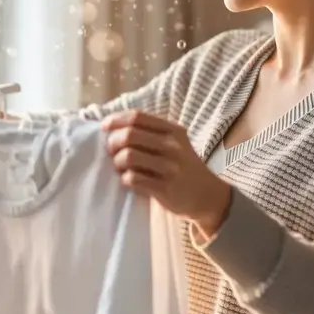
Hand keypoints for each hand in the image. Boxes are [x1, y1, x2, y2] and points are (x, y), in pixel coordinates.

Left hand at [101, 110, 232, 237]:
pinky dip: (125, 179)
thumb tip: (113, 127)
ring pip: (129, 157)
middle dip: (113, 143)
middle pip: (129, 135)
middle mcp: (172, 146)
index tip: (105, 127)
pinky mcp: (165, 189)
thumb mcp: (175, 143)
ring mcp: (170, 168)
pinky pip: (133, 179)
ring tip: (121, 168)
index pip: (137, 117)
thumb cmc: (183, 166)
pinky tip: (129, 181)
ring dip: (117, 163)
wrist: (208, 196)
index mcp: (172, 131)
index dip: (116, 120)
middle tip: (112, 152)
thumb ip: (151, 133)